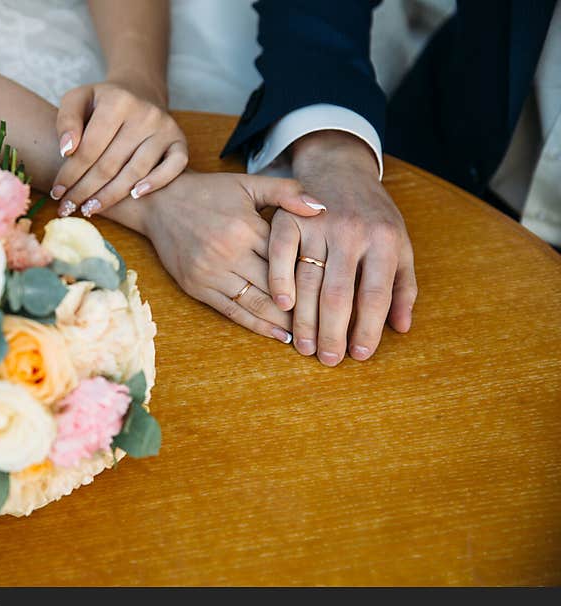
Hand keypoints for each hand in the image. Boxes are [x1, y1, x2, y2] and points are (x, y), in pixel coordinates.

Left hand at [50, 82, 187, 217]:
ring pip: (136, 172)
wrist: (138, 95)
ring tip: (90, 209)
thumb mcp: (78, 100)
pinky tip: (134, 196)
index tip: (57, 192)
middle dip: (85, 190)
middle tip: (69, 208)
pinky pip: (173, 168)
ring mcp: (165, 128)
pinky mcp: (180, 142)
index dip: (70, 174)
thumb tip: (67, 150)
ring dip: (111, 196)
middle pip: (110, 164)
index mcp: (117, 100)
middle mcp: (145, 113)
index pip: (89, 148)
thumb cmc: (101, 104)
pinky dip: (155, 183)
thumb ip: (66, 120)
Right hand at [136, 171, 324, 340]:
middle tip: (333, 322)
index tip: (338, 291)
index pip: (287, 258)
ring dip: (284, 322)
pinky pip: (232, 311)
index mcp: (245, 225)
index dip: (314, 276)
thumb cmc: (210, 192)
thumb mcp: (248, 184)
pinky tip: (278, 335)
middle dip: (305, 306)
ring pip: (255, 303)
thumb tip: (322, 208)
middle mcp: (227, 252)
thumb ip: (286, 192)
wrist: (161, 202)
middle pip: (275, 285)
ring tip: (311, 334)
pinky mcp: (197, 287)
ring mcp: (210, 272)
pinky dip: (257, 326)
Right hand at [268, 130, 417, 365]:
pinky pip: (280, 256)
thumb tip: (402, 328)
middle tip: (327, 360)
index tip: (360, 355)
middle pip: (339, 294)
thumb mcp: (399, 244)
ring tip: (304, 347)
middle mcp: (352, 231)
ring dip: (304, 320)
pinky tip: (283, 308)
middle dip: (332, 333)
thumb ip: (403, 286)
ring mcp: (318, 223)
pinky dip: (279, 283)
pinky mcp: (289, 218)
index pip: (376, 294)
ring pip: (308, 281)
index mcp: (385, 239)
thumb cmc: (373, 214)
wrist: (340, 167)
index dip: (368, 329)